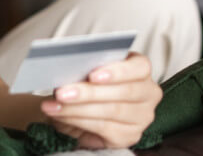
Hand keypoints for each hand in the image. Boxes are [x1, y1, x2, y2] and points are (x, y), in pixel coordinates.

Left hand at [39, 52, 161, 148]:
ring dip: (78, 108)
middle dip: (89, 92)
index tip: (93, 74)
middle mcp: (148, 93)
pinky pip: (103, 128)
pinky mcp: (129, 136)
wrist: (81, 110)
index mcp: (141, 69)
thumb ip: (86, 66)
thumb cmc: (88, 84)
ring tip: (55, 105)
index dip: (118, 71)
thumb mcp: (88, 70)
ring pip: (111, 111)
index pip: (140, 67)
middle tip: (62, 92)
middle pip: (124, 91)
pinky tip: (61, 115)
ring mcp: (141, 117)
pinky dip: (78, 120)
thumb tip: (69, 67)